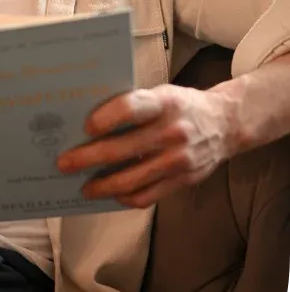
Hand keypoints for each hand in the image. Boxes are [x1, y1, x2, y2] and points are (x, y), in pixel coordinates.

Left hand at [56, 84, 237, 207]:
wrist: (226, 124)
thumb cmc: (182, 106)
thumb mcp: (162, 94)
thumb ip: (134, 106)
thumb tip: (89, 125)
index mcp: (165, 103)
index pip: (131, 108)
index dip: (106, 118)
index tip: (85, 127)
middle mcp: (173, 131)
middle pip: (122, 149)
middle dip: (87, 158)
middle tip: (64, 163)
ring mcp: (179, 160)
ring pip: (131, 179)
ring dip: (102, 185)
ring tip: (84, 186)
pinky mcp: (183, 181)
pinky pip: (147, 196)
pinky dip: (125, 197)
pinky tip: (112, 193)